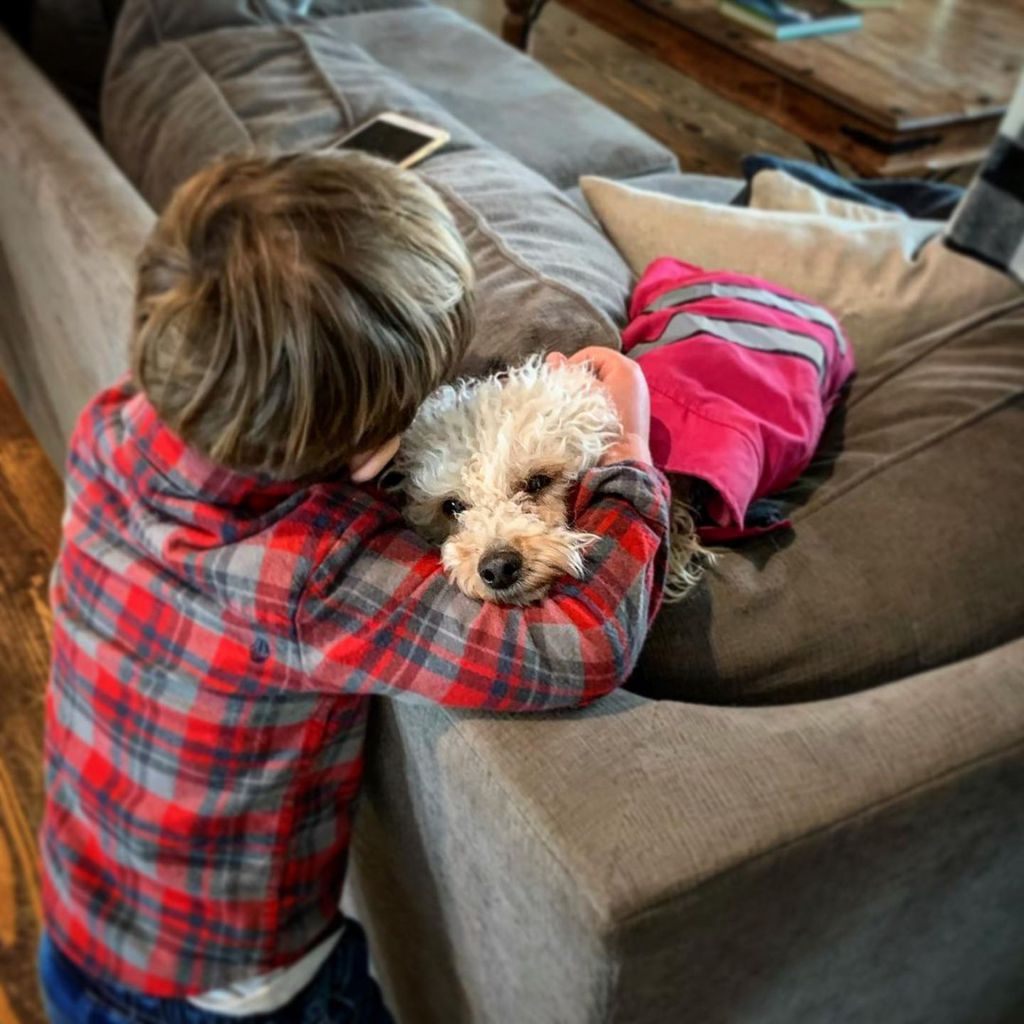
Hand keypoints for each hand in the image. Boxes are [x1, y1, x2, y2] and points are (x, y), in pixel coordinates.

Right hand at [549, 348, 652, 465]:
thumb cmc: (600, 422)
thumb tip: (553, 357)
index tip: (561, 383)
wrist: (621, 458)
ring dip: (590, 390)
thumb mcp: (580, 394)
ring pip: (606, 382)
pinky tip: (591, 415)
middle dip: (581, 378)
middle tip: (567, 393)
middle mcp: (636, 376)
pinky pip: (613, 396)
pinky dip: (600, 401)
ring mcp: (638, 394)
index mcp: (625, 367)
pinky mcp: (636, 410)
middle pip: (599, 367)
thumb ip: (566, 373)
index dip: (572, 365)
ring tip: (577, 405)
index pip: (591, 353)